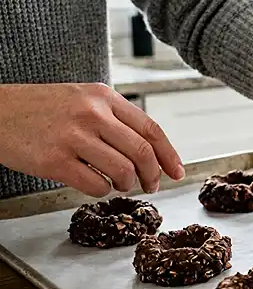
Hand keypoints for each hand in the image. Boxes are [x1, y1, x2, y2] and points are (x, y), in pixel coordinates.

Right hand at [0, 83, 184, 196]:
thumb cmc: (39, 108)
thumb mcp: (81, 98)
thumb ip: (113, 117)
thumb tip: (148, 148)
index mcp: (103, 97)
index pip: (151, 129)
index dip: (169, 155)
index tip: (177, 172)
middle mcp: (92, 114)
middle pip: (142, 153)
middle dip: (153, 175)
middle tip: (152, 186)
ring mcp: (73, 137)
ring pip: (123, 171)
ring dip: (127, 184)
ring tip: (120, 184)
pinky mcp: (55, 161)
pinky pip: (95, 185)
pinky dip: (102, 191)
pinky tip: (95, 185)